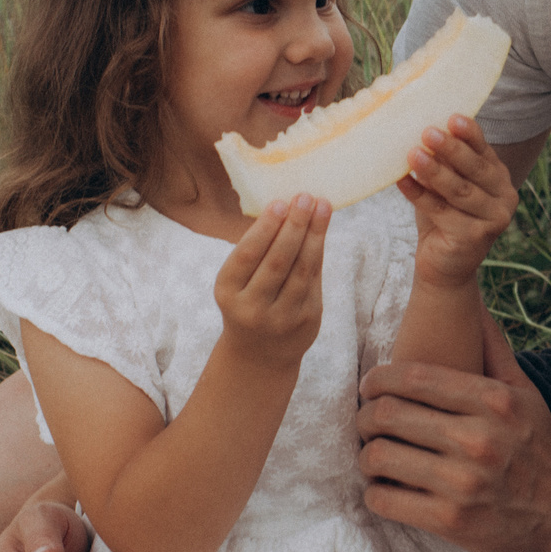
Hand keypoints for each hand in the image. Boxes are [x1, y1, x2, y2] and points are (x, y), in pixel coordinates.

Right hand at [214, 195, 329, 368]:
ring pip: (302, 269)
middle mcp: (252, 308)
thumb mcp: (238, 282)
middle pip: (278, 261)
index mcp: (228, 292)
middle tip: (305, 197)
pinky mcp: (306, 321)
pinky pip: (315, 280)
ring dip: (314, 234)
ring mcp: (282, 317)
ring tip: (322, 206)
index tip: (280, 202)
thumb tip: (285, 206)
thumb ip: (257, 251)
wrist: (259, 354)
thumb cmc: (247, 302)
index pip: (248, 255)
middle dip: (294, 225)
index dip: (265, 228)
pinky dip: (318, 251)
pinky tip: (321, 231)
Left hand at [356, 317, 550, 551]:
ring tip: (375, 456)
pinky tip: (387, 488)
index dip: (377, 379)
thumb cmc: (540, 446)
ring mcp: (463, 484)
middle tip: (367, 422)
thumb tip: (471, 300)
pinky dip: (376, 493)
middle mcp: (478, 440)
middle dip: (365, 416)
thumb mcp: (525, 392)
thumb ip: (492, 348)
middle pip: (387, 415)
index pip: (411, 377)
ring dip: (367, 456)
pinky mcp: (451, 522)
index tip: (371, 387)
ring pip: (379, 457)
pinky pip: (384, 500)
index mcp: (492, 401)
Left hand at [398, 114, 517, 289]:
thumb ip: (444, 162)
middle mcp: (504, 198)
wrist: (442, 265)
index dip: (470, 134)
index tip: (452, 117)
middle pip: (475, 169)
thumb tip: (425, 131)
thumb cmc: (443, 217)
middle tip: (427, 132)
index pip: (484, 151)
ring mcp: (493, 220)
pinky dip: (419, 195)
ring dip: (434, 171)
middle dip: (451, 149)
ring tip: (412, 154)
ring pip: (459, 191)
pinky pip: (441, 212)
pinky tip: (402, 181)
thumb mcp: (446, 185)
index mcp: (499, 179)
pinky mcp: (474, 238)